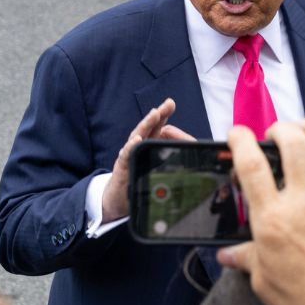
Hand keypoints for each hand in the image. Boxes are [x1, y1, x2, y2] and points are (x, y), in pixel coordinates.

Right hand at [100, 98, 194, 222]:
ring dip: (145, 125)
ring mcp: (127, 156)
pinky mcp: (121, 168)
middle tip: (167, 103)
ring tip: (154, 114)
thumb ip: (167, 160)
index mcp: (146, 146)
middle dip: (157, 115)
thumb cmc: (136, 182)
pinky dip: (131, 147)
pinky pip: (126, 156)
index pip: (155, 128)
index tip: (171, 103)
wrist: (116, 201)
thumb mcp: (155, 170)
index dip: (162, 116)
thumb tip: (188, 153)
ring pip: (136, 137)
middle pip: (147, 128)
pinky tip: (137, 139)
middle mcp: (136, 148)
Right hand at [218, 119, 304, 304]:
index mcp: (273, 219)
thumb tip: (226, 256)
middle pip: (293, 141)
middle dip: (281, 128)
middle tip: (276, 133)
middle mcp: (304, 202)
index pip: (252, 164)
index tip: (237, 133)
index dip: (241, 140)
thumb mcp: (266, 282)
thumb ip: (246, 260)